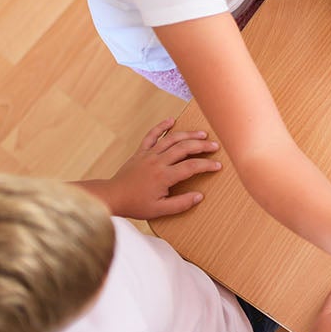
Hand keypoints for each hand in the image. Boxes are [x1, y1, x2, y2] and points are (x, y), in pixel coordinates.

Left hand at [96, 119, 222, 219]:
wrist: (112, 197)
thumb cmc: (135, 205)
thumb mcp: (159, 210)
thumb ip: (181, 204)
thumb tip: (199, 196)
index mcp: (164, 176)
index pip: (191, 167)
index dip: (207, 165)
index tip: (218, 165)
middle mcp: (157, 162)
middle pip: (184, 148)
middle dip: (202, 146)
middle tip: (215, 146)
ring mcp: (148, 154)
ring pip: (171, 139)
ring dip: (188, 135)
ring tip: (202, 134)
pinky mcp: (141, 152)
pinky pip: (152, 135)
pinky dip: (161, 126)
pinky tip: (171, 120)